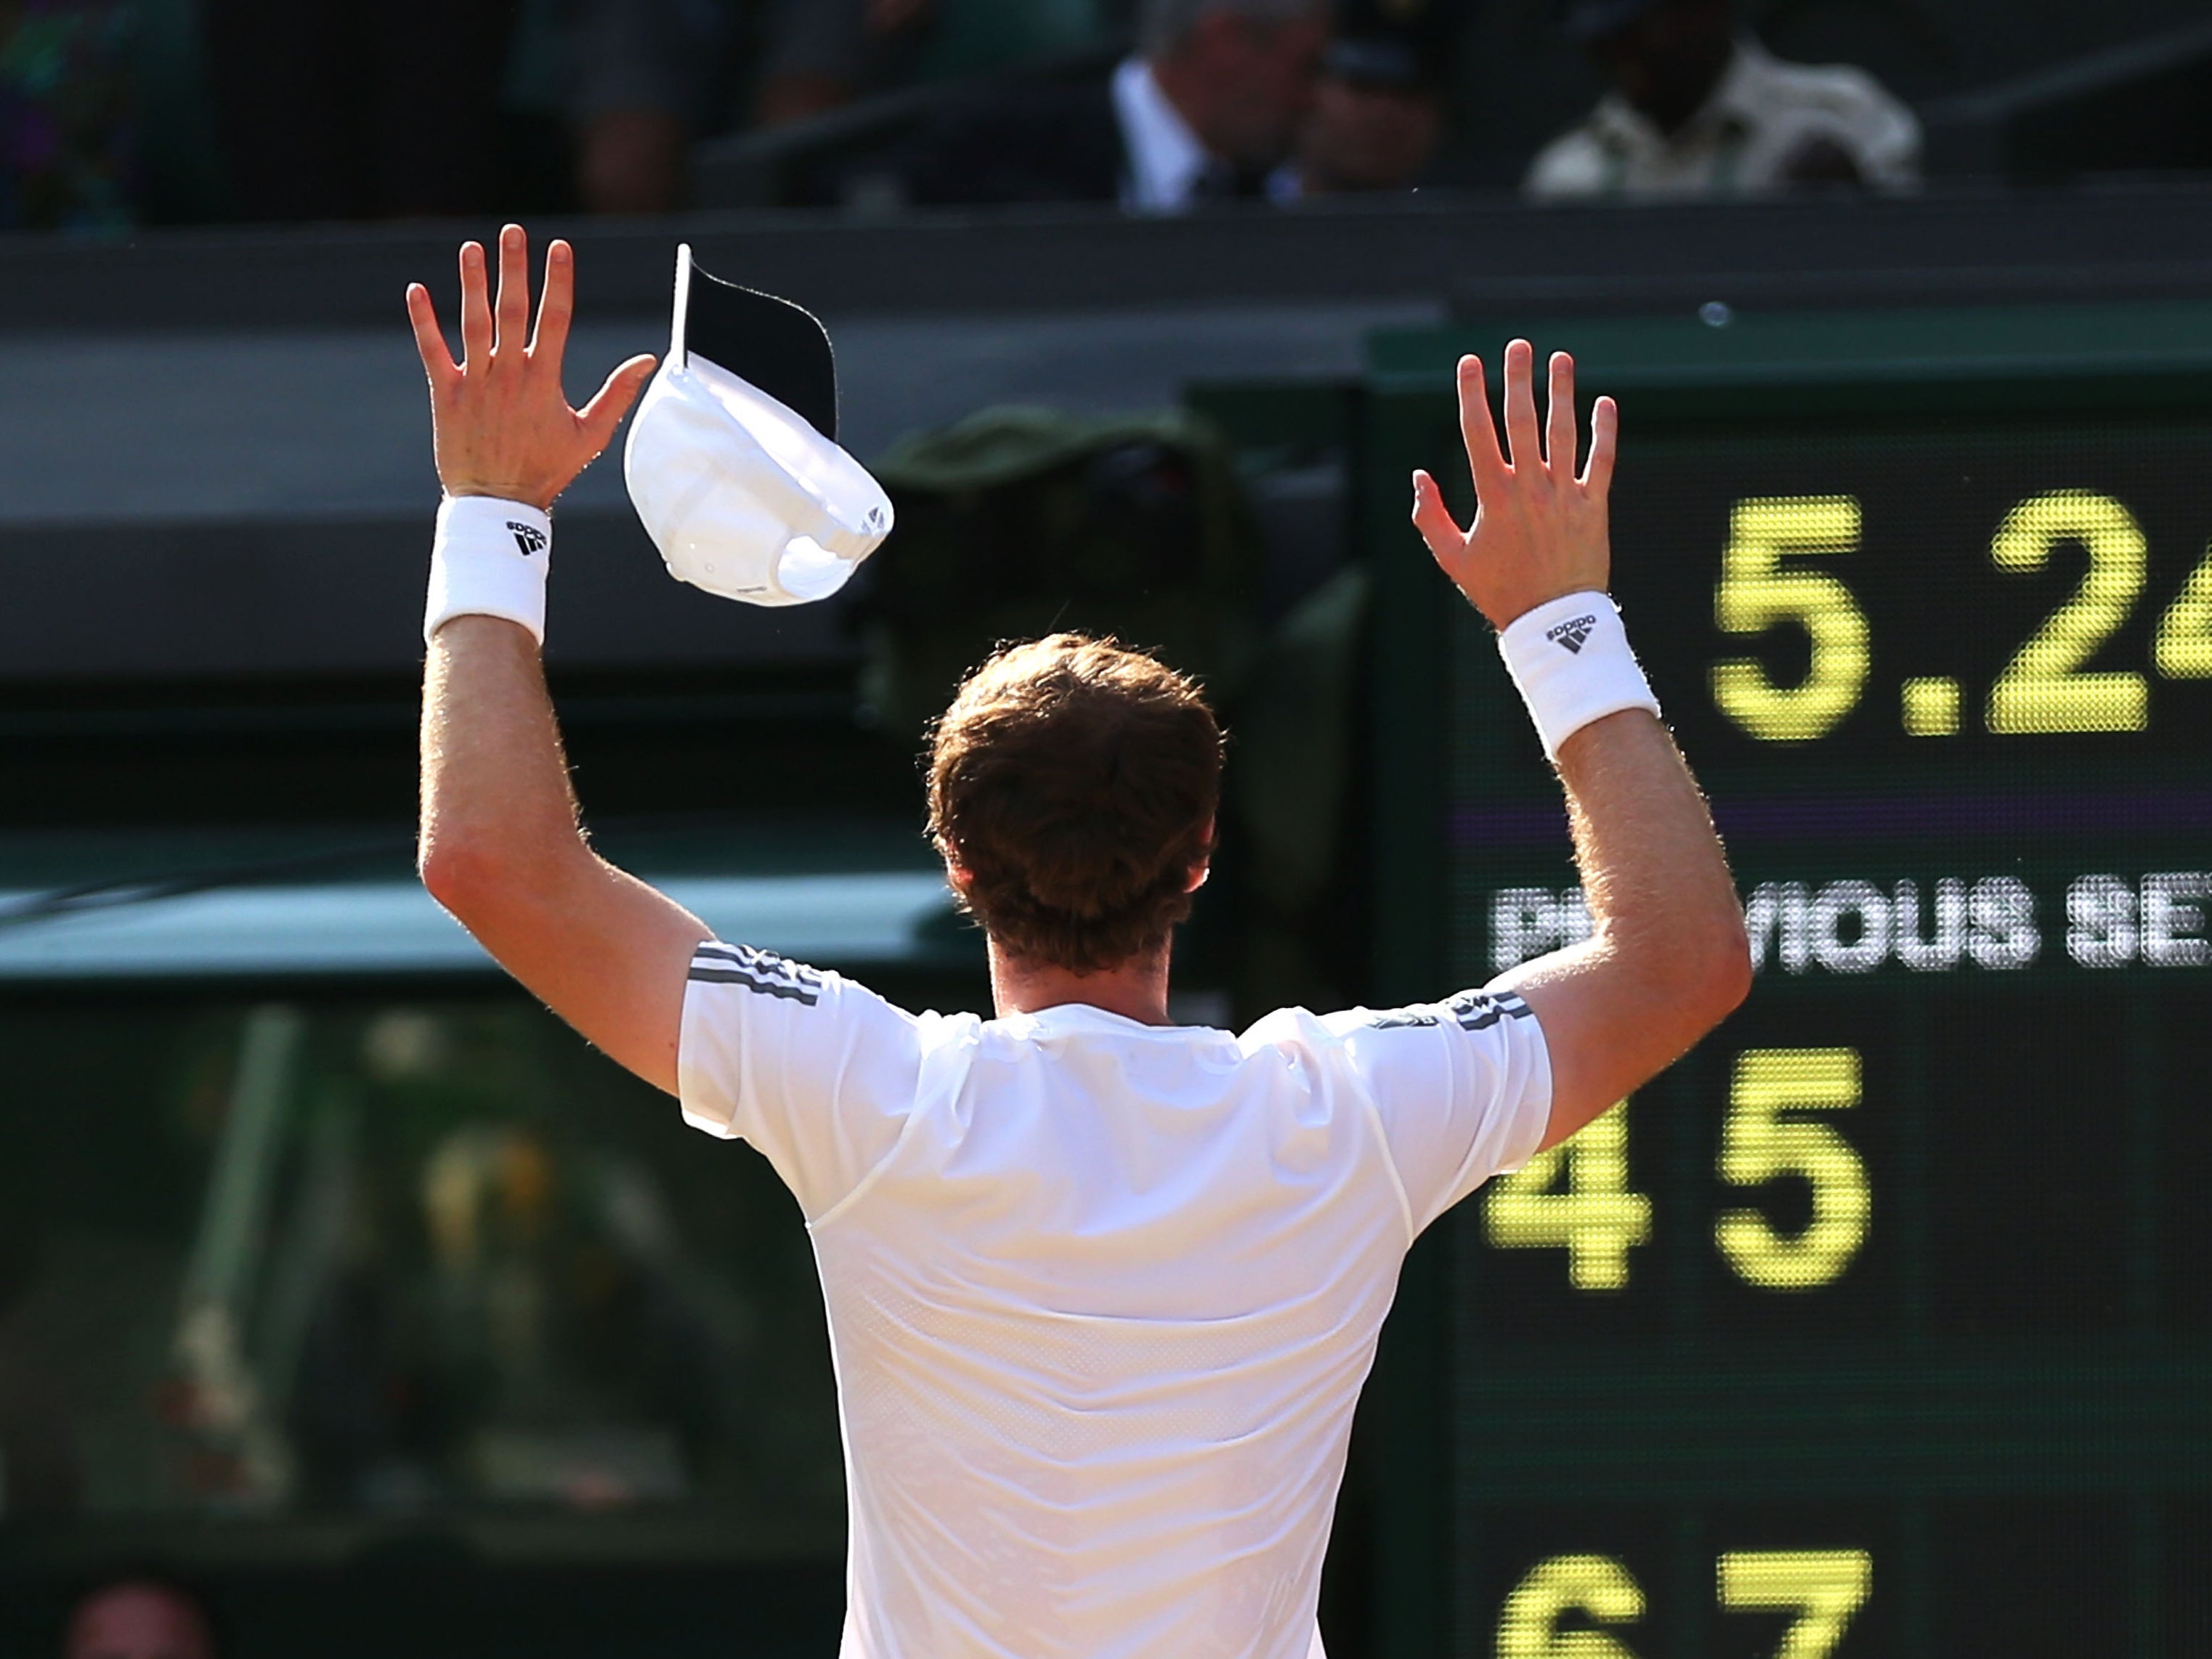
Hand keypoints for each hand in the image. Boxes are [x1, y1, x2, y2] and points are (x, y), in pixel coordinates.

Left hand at [406, 224, 656, 511]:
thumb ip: (617, 395)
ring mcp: (476, 382)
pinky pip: (431, 350)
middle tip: (513, 232)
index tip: (560, 247)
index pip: (555, 319)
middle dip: (514, 268)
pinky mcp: (446, 393)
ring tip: (471, 248)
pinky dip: (423, 320)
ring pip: (474, 322)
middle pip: (514, 310)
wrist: (497, 503)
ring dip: (472, 283)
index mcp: (545, 380)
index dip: (558, 280)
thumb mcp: (591, 436)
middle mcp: (510, 374)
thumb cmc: (547, 470)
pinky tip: (417, 289)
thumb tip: (647, 362)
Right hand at [1410, 340, 1616, 630]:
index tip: (1470, 362)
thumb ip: (1431, 517)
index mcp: (1492, 497)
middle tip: (1517, 346)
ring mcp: (1564, 495)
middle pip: (1522, 421)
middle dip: (1518, 380)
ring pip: (1564, 433)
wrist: (1552, 623)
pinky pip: (1601, 461)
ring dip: (1562, 392)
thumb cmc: (1498, 591)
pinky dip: (1604, 431)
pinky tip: (1604, 403)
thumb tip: (1419, 477)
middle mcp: (1529, 488)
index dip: (1472, 393)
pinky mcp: (1592, 507)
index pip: (1479, 432)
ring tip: (1561, 359)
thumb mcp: (1453, 560)